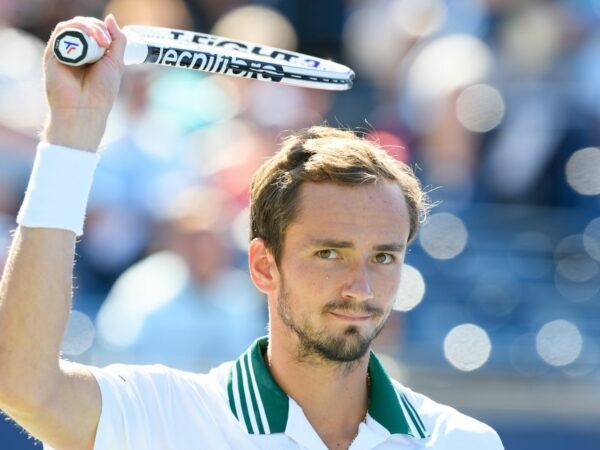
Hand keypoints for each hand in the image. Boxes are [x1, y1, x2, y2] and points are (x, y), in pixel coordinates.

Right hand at [42, 15, 126, 150]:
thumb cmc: (101, 93)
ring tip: (99, 42)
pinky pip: (61, 34)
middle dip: (97, 28)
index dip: (103, 29)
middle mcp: (76, 51)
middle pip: (83, 25)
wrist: (85, 110)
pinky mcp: (52, 55)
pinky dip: (74, 33)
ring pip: (72, 26)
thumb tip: (110, 18)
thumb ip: (117, 40)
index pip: (94, 29)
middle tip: (105, 42)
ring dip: (87, 28)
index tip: (111, 41)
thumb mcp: (116, 63)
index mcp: (91, 53)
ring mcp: (63, 52)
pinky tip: (85, 43)